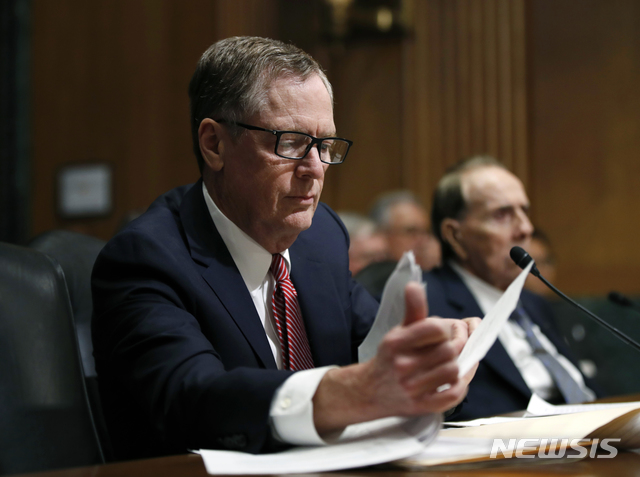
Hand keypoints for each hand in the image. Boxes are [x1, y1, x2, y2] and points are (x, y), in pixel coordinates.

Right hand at [313, 282, 473, 432]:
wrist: (369, 391)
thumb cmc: (390, 357)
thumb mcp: (398, 330)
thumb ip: (413, 309)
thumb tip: (414, 285)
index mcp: (396, 342)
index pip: (435, 328)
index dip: (448, 327)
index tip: (448, 329)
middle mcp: (402, 365)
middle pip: (448, 350)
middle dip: (459, 344)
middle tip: (458, 342)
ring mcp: (411, 388)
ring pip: (453, 371)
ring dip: (460, 365)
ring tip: (455, 360)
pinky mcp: (421, 406)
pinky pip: (452, 396)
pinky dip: (460, 385)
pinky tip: (455, 378)